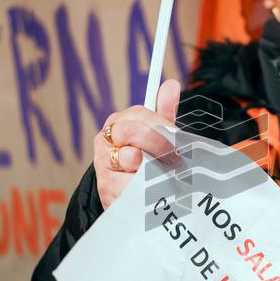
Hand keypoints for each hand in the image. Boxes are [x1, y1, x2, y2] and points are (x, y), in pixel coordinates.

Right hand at [94, 79, 180, 209]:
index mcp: (118, 122)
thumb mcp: (155, 136)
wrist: (127, 196)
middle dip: (157, 144)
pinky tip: (151, 189)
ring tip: (162, 173)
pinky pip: (133, 183)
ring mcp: (103, 162)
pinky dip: (147, 188)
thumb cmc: (145, 160)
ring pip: (133, 157)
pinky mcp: (106, 186)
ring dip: (154, 167)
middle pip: (132, 131)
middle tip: (175, 157)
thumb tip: (171, 84)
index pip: (139, 114)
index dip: (160, 124)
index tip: (176, 136)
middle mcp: (105, 139)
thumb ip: (163, 113)